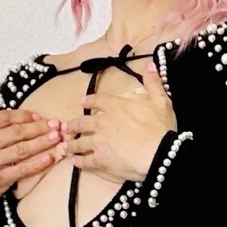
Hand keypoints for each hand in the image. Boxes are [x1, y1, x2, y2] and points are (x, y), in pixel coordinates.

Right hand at [0, 109, 66, 226]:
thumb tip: (20, 118)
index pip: (5, 117)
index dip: (25, 116)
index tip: (40, 116)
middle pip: (16, 132)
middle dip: (39, 127)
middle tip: (55, 125)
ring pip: (22, 149)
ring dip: (42, 142)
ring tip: (57, 138)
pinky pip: (23, 169)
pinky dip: (38, 163)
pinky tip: (50, 158)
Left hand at [63, 61, 177, 184]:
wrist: (158, 153)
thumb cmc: (159, 128)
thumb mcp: (160, 101)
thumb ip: (153, 83)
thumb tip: (150, 65)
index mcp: (116, 106)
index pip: (98, 100)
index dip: (89, 100)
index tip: (82, 101)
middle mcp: (103, 122)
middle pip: (82, 122)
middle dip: (73, 125)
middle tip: (66, 127)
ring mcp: (99, 142)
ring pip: (80, 143)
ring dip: (72, 145)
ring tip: (66, 147)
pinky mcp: (100, 161)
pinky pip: (85, 161)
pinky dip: (78, 162)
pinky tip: (74, 162)